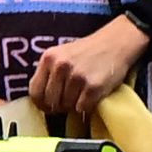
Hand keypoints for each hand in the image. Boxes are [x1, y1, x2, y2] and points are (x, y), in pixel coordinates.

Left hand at [26, 16, 151, 126]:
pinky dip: (87, 107)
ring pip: (67, 106)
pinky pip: (82, 108)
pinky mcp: (93, 87)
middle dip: (59, 106)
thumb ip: (50, 73)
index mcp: (49, 58)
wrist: (116, 43)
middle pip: (51, 102)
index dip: (41, 103)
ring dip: (74, 105)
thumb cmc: (88, 52)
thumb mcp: (62, 55)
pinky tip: (92, 96)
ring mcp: (77, 77)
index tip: (48, 106)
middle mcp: (60, 66)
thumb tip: (41, 100)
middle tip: (70, 101)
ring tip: (83, 94)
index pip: (34, 91)